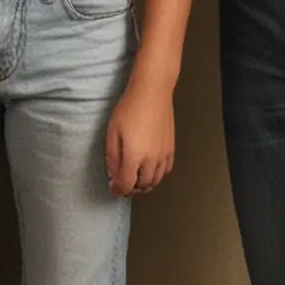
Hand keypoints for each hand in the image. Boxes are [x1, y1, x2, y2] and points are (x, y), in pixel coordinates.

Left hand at [105, 73, 174, 197]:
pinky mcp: (171, 149)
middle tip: (122, 184)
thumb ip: (112, 157)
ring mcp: (164, 155)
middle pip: (142, 186)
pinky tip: (148, 169)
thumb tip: (113, 176)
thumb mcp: (112, 132)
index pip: (126, 184)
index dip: (118, 190)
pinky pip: (165, 171)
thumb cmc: (129, 109)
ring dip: (144, 184)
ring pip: (155, 181)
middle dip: (131, 189)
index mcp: (134, 156)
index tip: (113, 189)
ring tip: (134, 178)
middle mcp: (152, 160)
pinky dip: (156, 175)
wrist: (152, 93)